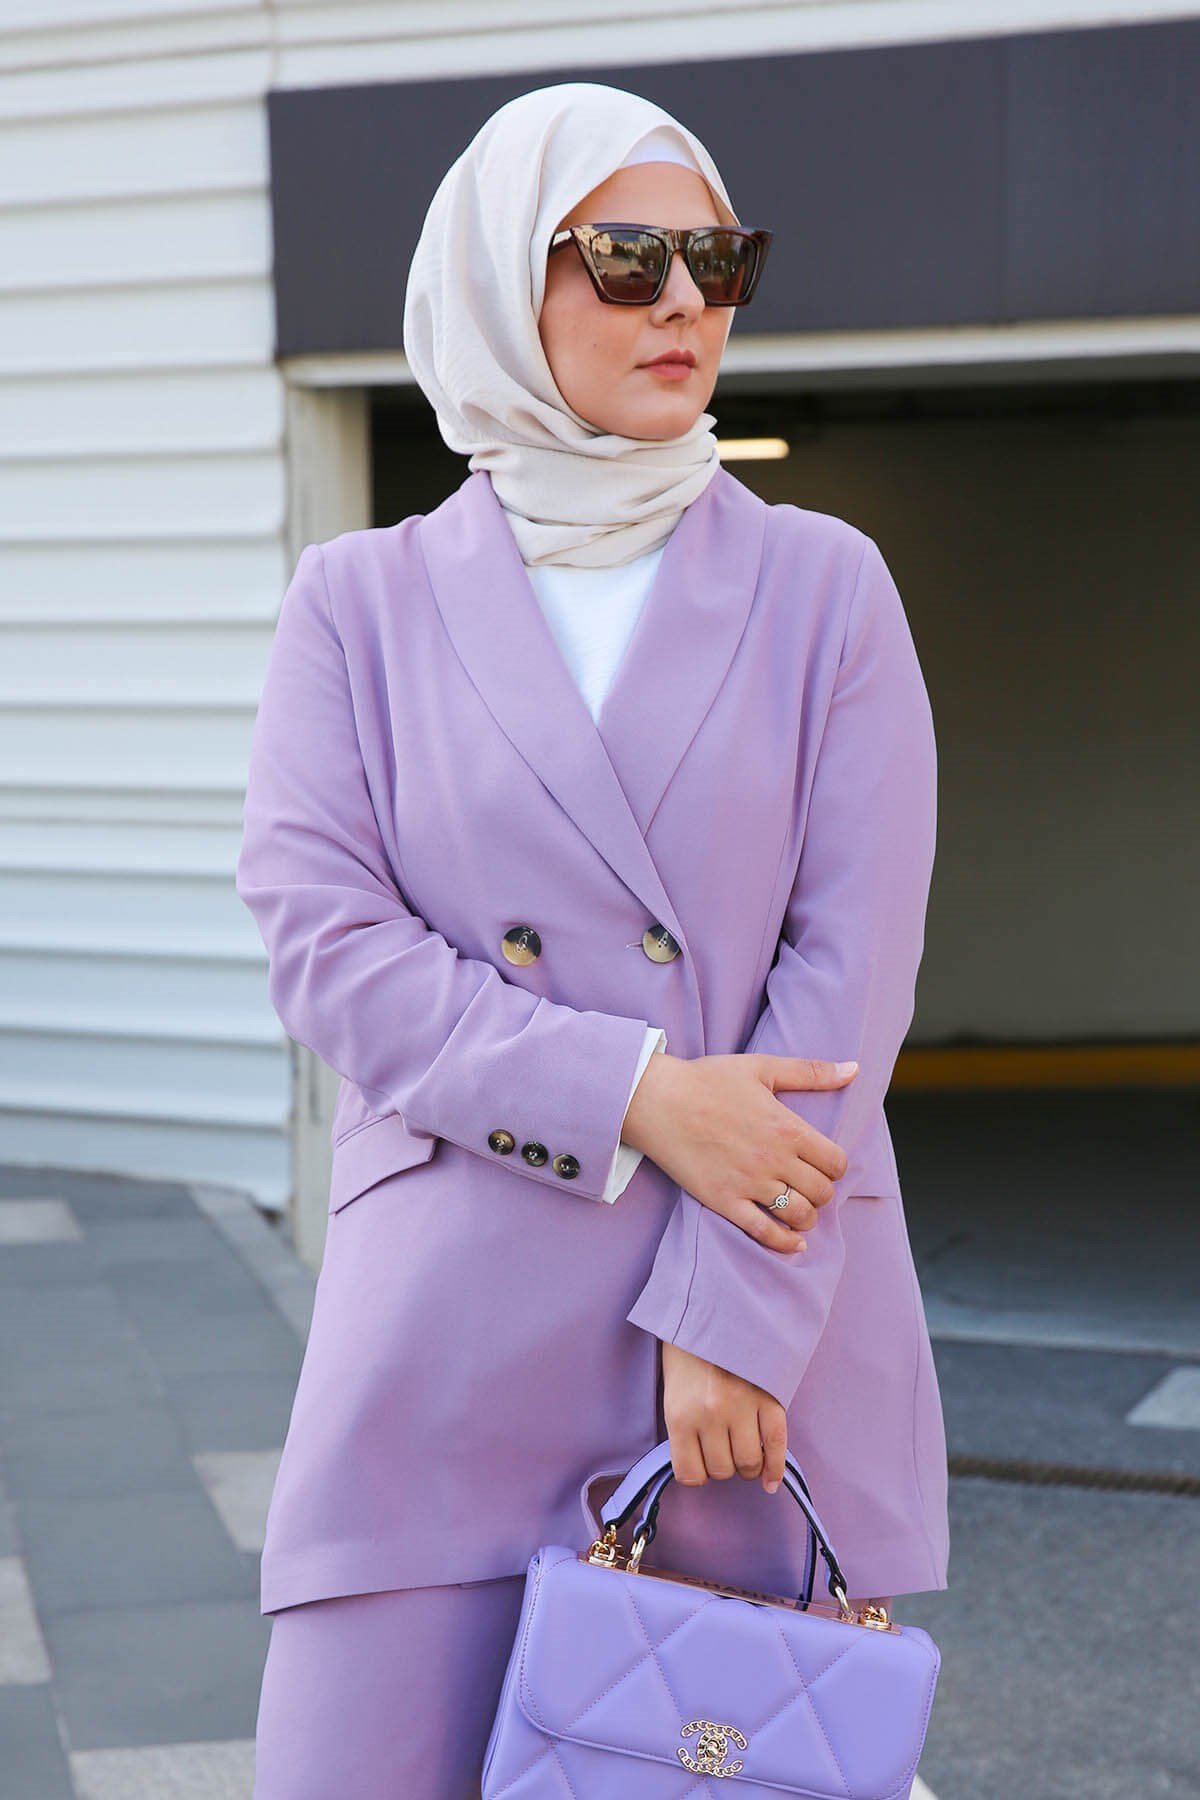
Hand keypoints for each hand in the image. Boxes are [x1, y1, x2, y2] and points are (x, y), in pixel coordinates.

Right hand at [622, 1051, 855, 1252]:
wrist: (657, 1100)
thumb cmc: (707, 1080)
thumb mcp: (762, 1067)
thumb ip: (811, 1071)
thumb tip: (854, 1069)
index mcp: (788, 1127)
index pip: (835, 1162)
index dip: (834, 1166)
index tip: (822, 1163)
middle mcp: (774, 1159)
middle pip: (822, 1192)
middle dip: (821, 1191)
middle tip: (807, 1185)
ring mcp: (750, 1183)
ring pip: (800, 1215)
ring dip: (806, 1216)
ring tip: (797, 1209)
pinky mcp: (725, 1201)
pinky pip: (764, 1232)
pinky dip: (784, 1243)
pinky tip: (793, 1243)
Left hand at [660, 1341, 787, 1494]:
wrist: (713, 1306)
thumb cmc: (688, 1350)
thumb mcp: (672, 1390)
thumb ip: (685, 1428)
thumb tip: (702, 1464)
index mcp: (680, 1414)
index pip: (690, 1474)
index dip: (697, 1472)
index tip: (700, 1462)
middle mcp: (711, 1416)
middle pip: (722, 1470)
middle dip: (722, 1465)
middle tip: (721, 1447)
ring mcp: (743, 1407)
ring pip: (749, 1463)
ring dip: (747, 1464)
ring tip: (743, 1449)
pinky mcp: (769, 1398)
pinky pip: (777, 1444)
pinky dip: (775, 1468)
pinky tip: (770, 1480)